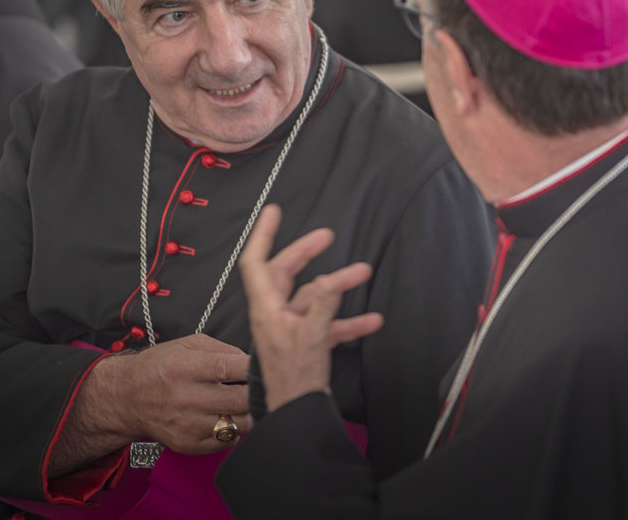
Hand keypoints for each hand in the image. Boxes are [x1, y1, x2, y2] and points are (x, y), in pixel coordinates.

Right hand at [125, 334, 253, 453]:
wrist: (126, 399)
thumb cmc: (160, 367)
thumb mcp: (187, 345)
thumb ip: (222, 349)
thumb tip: (252, 361)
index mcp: (185, 368)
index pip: (229, 368)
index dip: (253, 368)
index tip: (266, 366)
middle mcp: (185, 399)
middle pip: (241, 401)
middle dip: (258, 393)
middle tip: (264, 386)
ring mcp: (187, 426)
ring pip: (239, 424)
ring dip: (250, 412)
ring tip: (247, 401)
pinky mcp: (188, 445)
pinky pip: (228, 440)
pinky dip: (235, 429)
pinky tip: (228, 416)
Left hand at [239, 205, 383, 411]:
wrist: (299, 417)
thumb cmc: (295, 381)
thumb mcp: (311, 337)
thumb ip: (321, 305)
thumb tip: (327, 278)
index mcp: (266, 309)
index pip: (257, 262)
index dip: (263, 235)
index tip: (273, 211)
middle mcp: (274, 315)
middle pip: (287, 273)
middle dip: (308, 253)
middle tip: (326, 236)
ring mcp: (290, 329)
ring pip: (313, 297)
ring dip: (339, 286)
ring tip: (364, 273)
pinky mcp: (306, 344)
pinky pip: (327, 323)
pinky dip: (348, 320)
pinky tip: (371, 321)